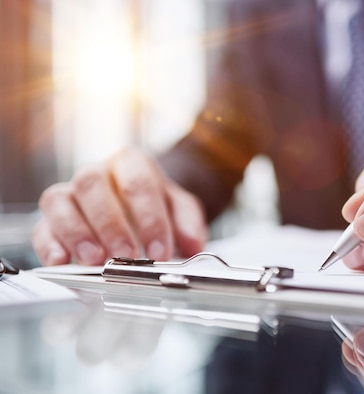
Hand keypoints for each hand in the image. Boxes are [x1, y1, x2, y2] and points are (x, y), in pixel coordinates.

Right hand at [33, 148, 206, 265]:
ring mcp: (69, 192)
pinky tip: (62, 261)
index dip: (150, 219)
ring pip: (59, 200)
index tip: (161, 252)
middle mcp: (96, 172)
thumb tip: (193, 245)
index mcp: (131, 163)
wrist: (136, 203)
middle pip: (92, 186)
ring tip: (94, 260)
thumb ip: (189, 223)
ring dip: (76, 232)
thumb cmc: (155, 204)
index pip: (138, 183)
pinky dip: (49, 244)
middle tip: (126, 255)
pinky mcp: (50, 217)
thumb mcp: (180, 208)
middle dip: (110, 224)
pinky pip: (41, 225)